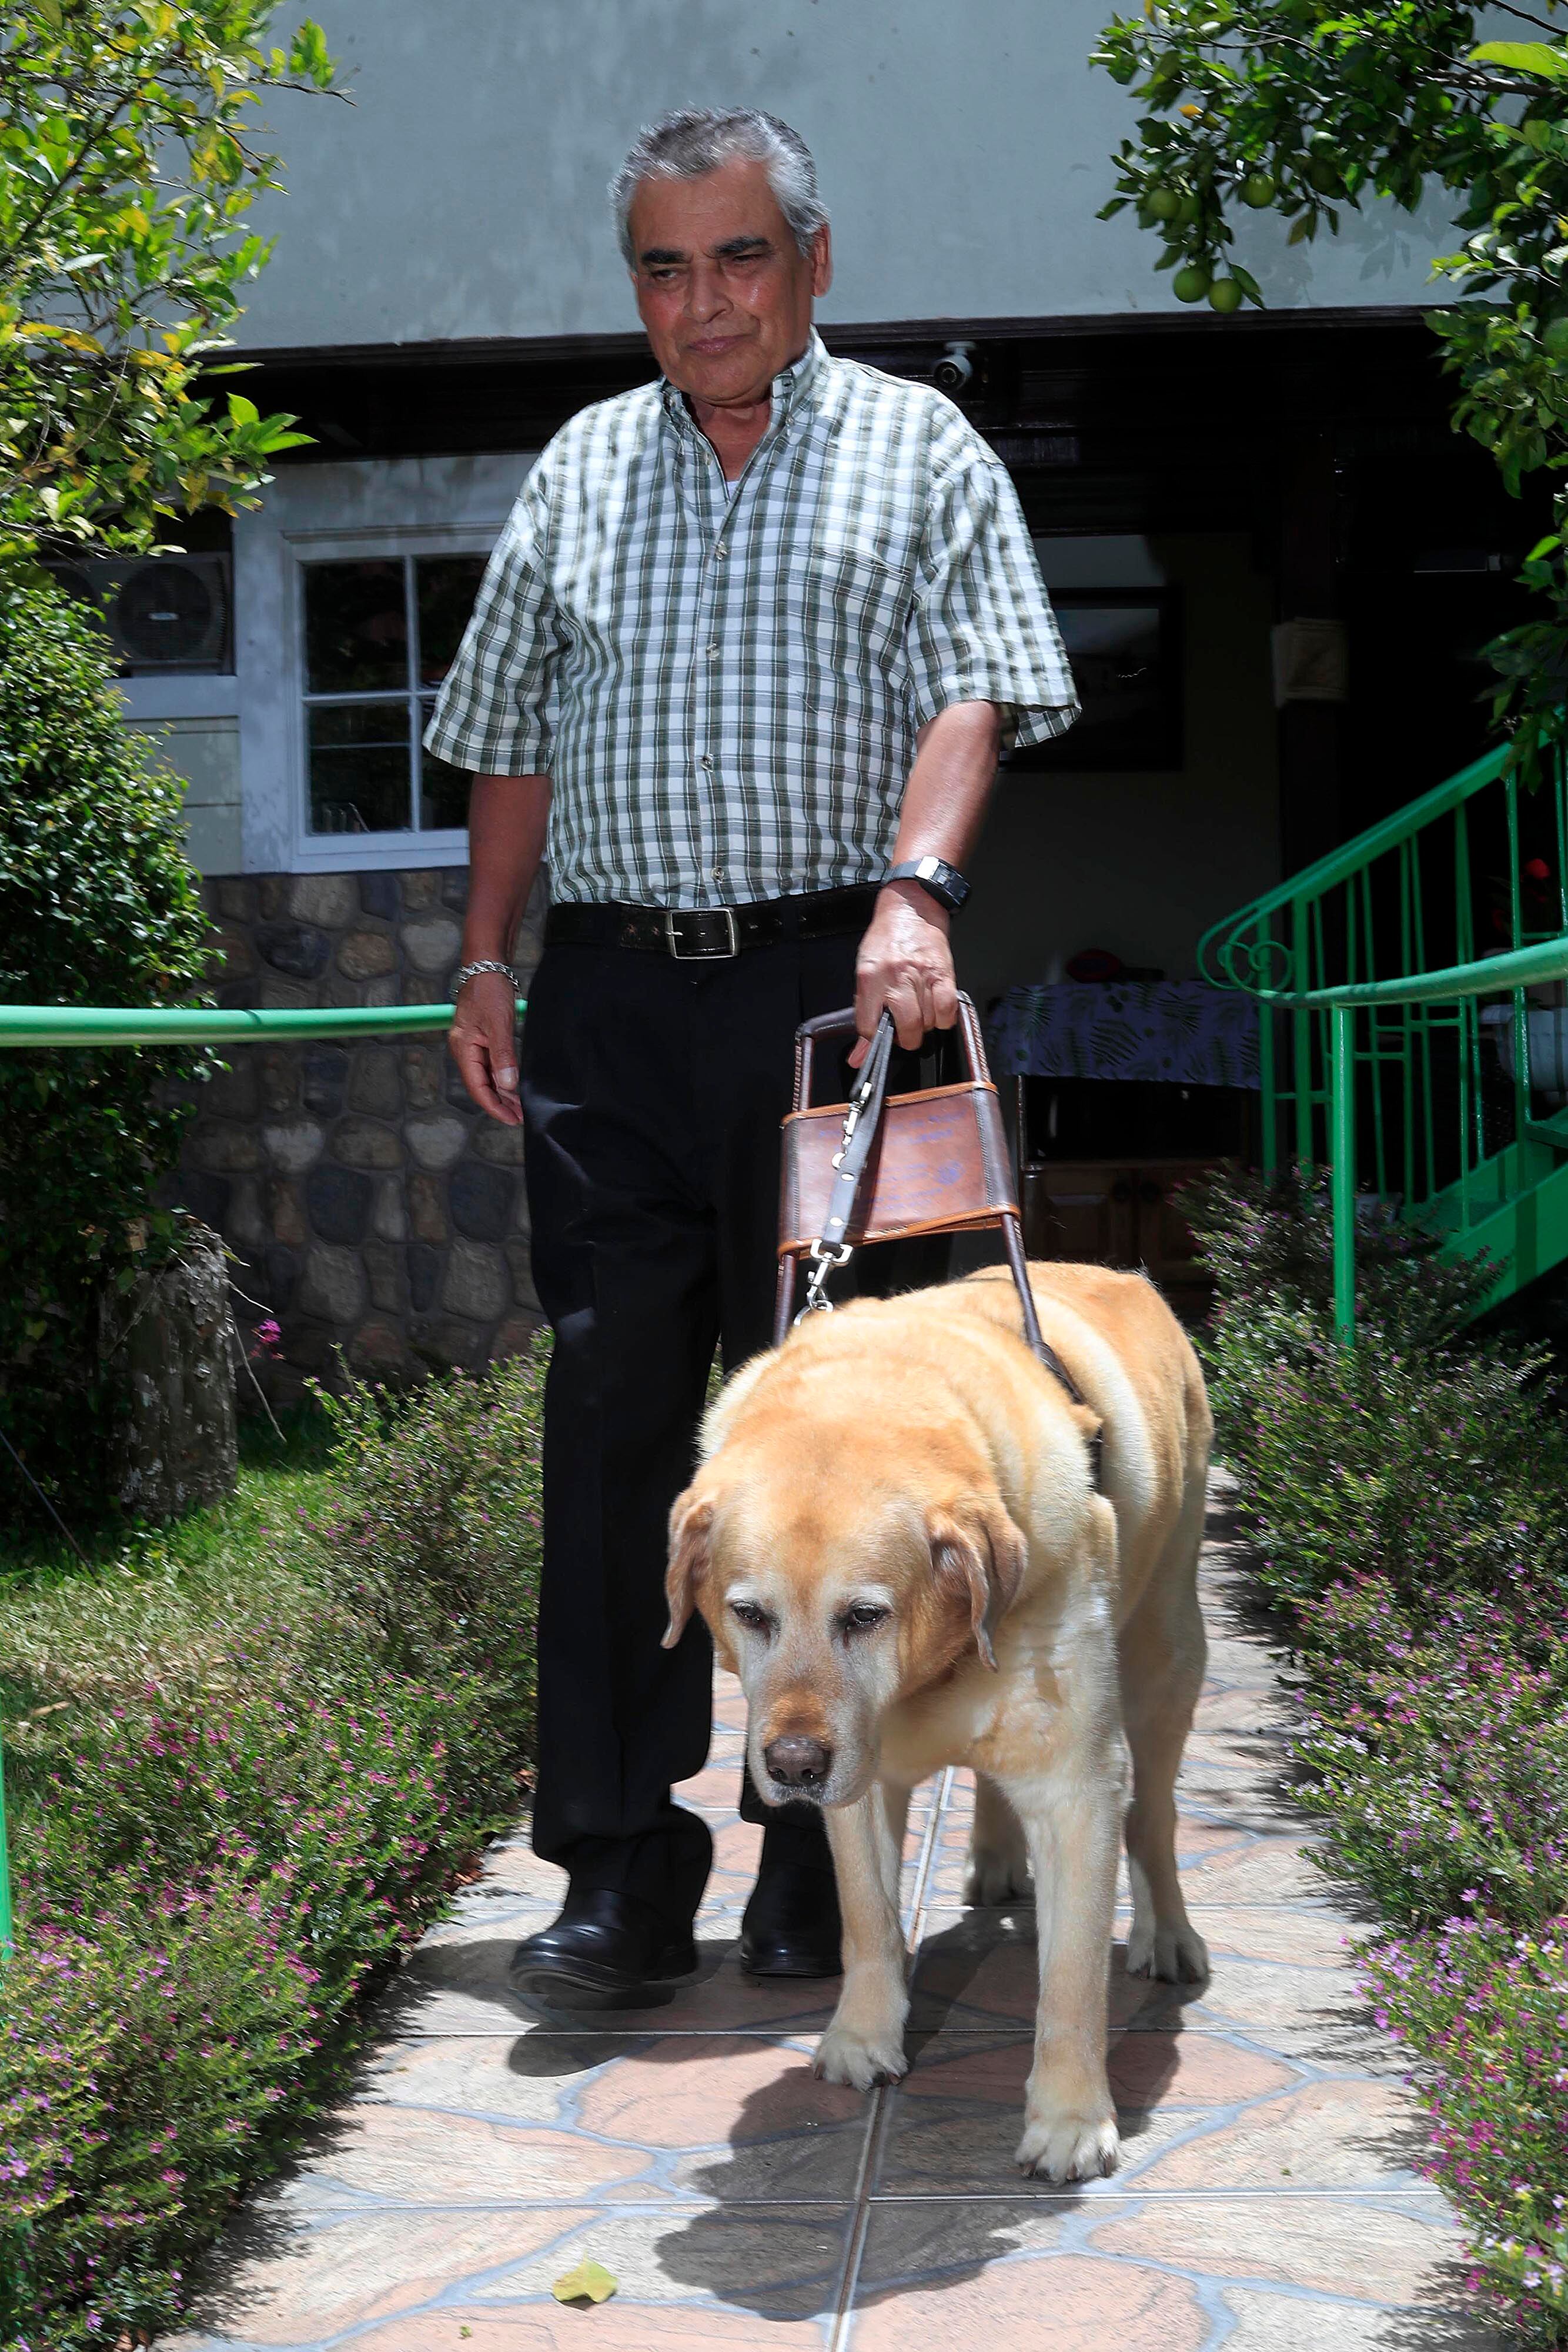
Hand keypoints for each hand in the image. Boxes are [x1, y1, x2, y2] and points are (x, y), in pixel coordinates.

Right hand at [449, 970, 522, 1124]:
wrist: (487, 967)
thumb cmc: (489, 992)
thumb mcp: (499, 1024)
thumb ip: (503, 1056)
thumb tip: (508, 1086)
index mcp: (463, 1049)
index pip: (477, 1087)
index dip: (494, 1106)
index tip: (511, 1119)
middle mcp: (465, 1050)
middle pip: (481, 1085)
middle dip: (500, 1103)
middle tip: (520, 1117)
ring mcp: (473, 1045)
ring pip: (486, 1077)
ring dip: (502, 1092)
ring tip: (520, 1106)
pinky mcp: (482, 1039)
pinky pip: (491, 1065)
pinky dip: (503, 1077)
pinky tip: (514, 1085)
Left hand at [850, 880, 958, 1066]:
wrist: (910, 909)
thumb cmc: (886, 942)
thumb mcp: (864, 973)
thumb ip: (862, 1015)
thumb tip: (858, 1058)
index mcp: (869, 977)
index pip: (869, 1027)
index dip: (874, 1037)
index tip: (879, 1033)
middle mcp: (895, 977)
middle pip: (906, 1028)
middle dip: (905, 1039)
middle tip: (904, 1030)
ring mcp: (921, 975)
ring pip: (927, 1022)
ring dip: (924, 1026)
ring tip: (919, 1012)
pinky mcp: (943, 973)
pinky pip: (947, 1010)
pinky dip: (943, 1018)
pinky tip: (936, 1009)